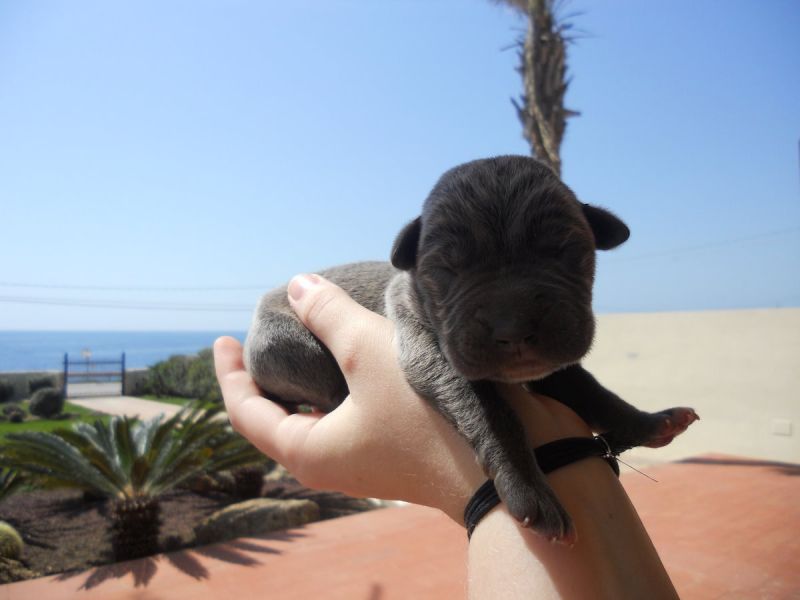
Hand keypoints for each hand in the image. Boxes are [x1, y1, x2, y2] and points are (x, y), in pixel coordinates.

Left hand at [215, 274, 591, 522]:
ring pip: (315, 418)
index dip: (229, 374)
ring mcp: (365, 461)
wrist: (510, 465)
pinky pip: (349, 418)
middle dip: (266, 380)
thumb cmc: (431, 414)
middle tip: (263, 341)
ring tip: (306, 343)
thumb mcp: (369, 352)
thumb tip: (297, 286)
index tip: (223, 339)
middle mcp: (331, 464)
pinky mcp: (395, 452)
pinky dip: (340, 388)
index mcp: (308, 451)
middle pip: (278, 419)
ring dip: (305, 382)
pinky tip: (356, 359)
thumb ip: (328, 316)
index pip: (247, 413)